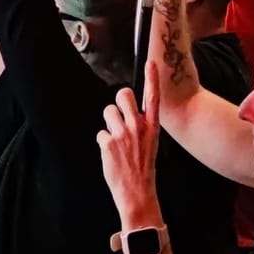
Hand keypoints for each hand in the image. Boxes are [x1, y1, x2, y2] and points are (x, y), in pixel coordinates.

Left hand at [96, 67, 162, 223]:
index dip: (152, 77)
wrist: (137, 192)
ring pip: (108, 112)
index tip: (151, 62)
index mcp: (152, 126)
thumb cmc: (144, 168)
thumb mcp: (151, 143)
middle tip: (119, 112)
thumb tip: (129, 115)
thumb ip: (142, 126)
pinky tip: (111, 155)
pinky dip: (103, 143)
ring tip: (116, 141)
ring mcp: (122, 133)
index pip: (153, 96)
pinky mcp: (108, 142)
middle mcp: (138, 126)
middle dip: (119, 100)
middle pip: (124, 95)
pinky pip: (101, 133)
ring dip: (109, 124)